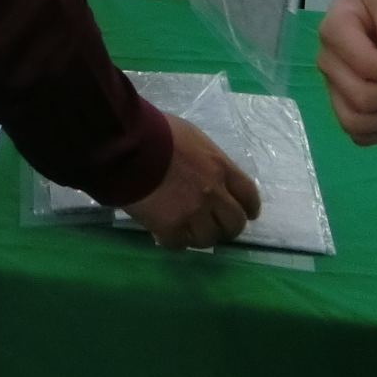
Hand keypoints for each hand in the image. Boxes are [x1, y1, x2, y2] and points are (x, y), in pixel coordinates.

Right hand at [121, 114, 261, 249]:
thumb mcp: (191, 137)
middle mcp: (214, 193)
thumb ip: (206, 160)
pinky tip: (163, 232)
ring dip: (199, 236)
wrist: (127, 146)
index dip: (249, 208)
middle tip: (214, 226)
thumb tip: (205, 173)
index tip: (246, 213)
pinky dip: (174, 240)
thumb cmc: (157, 132)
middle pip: (234, 223)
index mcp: (221, 168)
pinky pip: (180, 244)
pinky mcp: (170, 227)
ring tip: (186, 230)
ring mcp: (193, 213)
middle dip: (227, 227)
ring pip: (209, 239)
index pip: (249, 195)